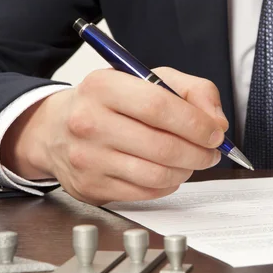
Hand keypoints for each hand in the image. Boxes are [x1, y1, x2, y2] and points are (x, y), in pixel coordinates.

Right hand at [0, 67, 228, 204]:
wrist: (55, 130)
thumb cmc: (109, 103)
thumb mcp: (148, 80)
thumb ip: (192, 91)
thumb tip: (217, 122)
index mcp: (103, 86)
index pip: (159, 106)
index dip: (196, 123)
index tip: (215, 133)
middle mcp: (89, 122)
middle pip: (162, 145)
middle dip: (199, 152)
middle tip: (211, 152)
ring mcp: (88, 158)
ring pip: (156, 174)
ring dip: (186, 170)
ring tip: (191, 161)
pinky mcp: (91, 187)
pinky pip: (145, 192)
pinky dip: (167, 185)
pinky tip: (168, 172)